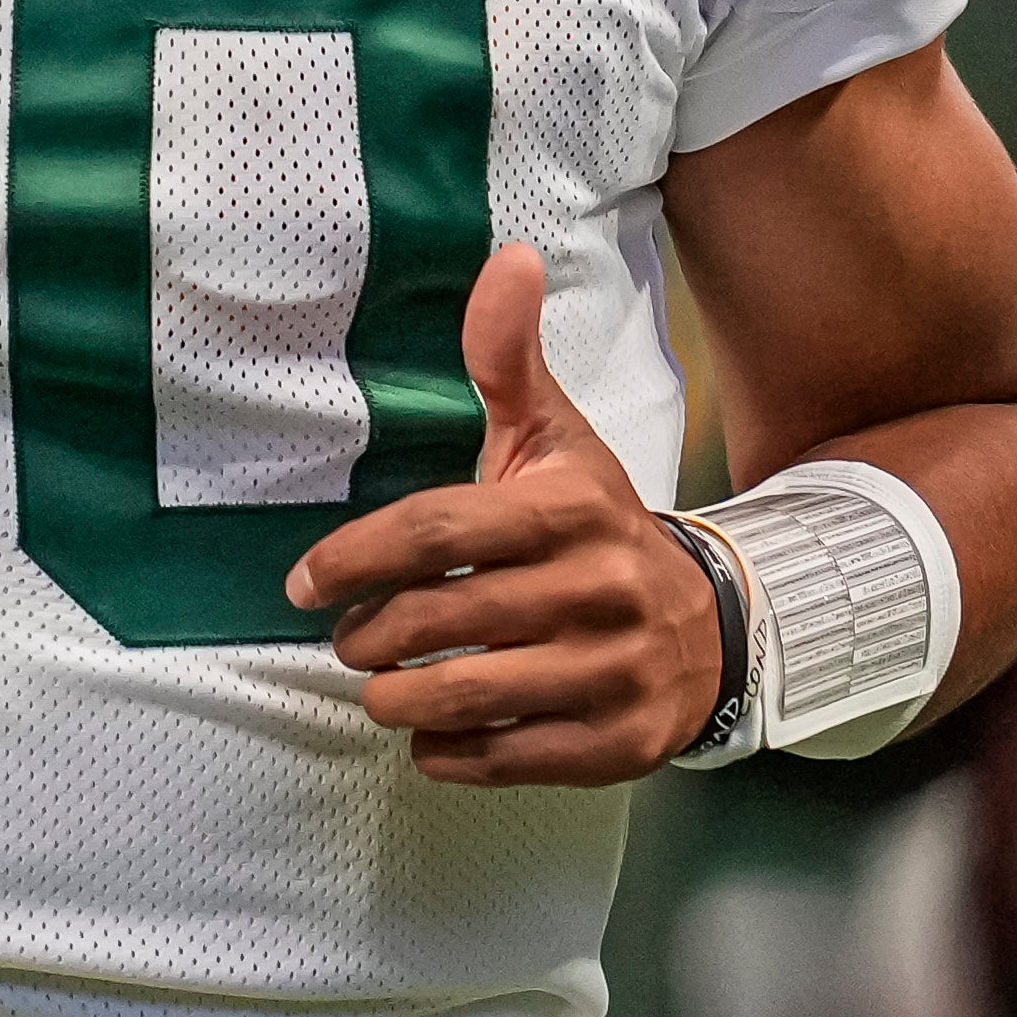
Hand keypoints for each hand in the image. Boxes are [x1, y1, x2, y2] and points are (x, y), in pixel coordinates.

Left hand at [286, 243, 724, 786]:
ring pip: (463, 696)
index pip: (437, 531)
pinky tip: (435, 733)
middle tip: (349, 638)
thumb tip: (506, 257)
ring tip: (381, 685)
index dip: (356, 558)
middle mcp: (598, 590)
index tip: (305, 582)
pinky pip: (503, 758)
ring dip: (395, 698)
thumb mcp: (558, 442)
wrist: (711, 626)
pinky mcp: (616, 744)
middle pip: (438, 619)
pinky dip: (448, 752)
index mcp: (571, 511)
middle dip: (369, 635)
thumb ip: (510, 362)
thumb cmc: (598, 529)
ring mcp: (611, 673)